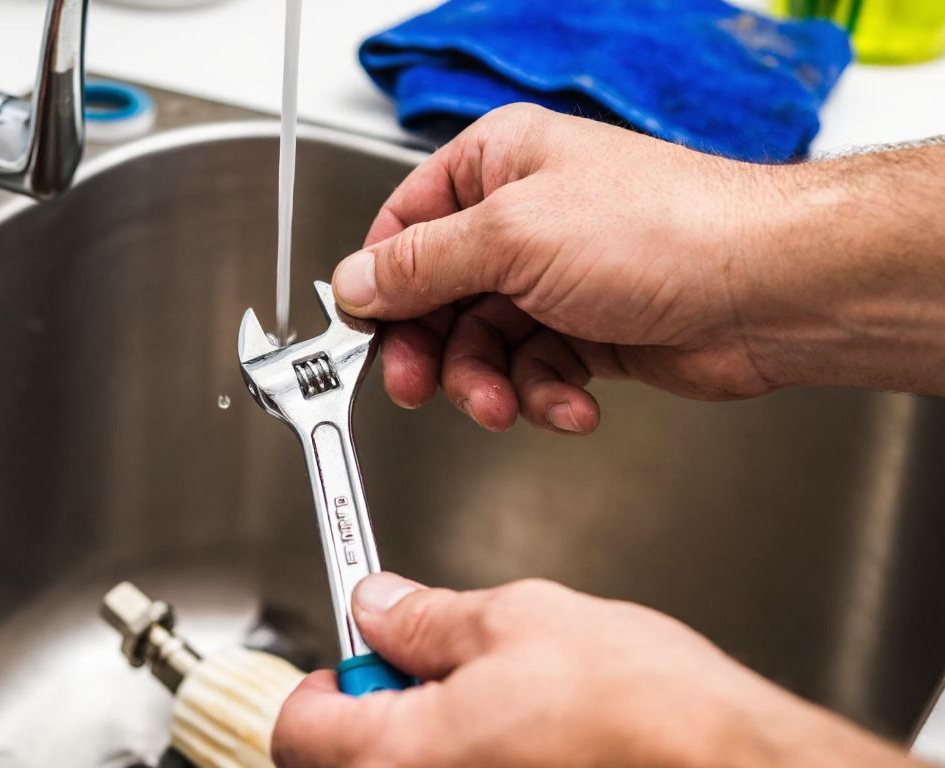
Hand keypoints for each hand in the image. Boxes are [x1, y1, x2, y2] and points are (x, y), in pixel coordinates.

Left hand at [271, 573, 917, 767]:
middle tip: (435, 675)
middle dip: (378, 710)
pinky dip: (474, 761)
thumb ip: (426, 617)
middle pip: (346, 762)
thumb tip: (380, 605)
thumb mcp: (516, 619)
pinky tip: (529, 742)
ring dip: (428, 739)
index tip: (360, 654)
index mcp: (401, 754)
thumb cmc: (642, 707)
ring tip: (497, 706)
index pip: (300, 727)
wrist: (732, 763)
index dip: (325, 680)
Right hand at [334, 104, 944, 433]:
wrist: (768, 290)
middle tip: (418, 387)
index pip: (406, 227)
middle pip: (438, 298)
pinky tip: (571, 403)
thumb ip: (421, 264)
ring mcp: (557, 278)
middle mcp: (524, 219)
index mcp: (498, 165)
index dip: (380, 285)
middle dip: (433, 351)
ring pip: (484, 347)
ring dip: (491, 386)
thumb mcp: (510, 238)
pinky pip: (535, 373)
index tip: (360, 333)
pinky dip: (546, 397)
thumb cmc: (664, 230)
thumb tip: (355, 280)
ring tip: (507, 405)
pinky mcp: (589, 331)